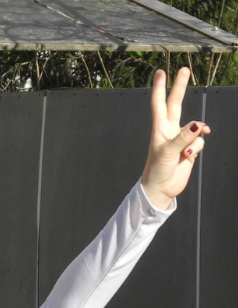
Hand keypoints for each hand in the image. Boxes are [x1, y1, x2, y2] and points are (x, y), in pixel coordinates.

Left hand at [142, 67, 209, 210]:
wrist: (161, 189)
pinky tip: (190, 155)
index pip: (159, 104)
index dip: (160, 88)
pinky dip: (197, 146)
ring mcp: (181, 138)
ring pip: (194, 127)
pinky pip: (199, 141)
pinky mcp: (190, 148)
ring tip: (187, 151)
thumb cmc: (157, 170)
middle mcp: (170, 130)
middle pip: (176, 104)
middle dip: (180, 87)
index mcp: (159, 129)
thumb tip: (198, 125)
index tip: (160, 72)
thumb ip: (183, 137)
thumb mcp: (168, 152)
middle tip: (184, 69)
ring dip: (195, 136)